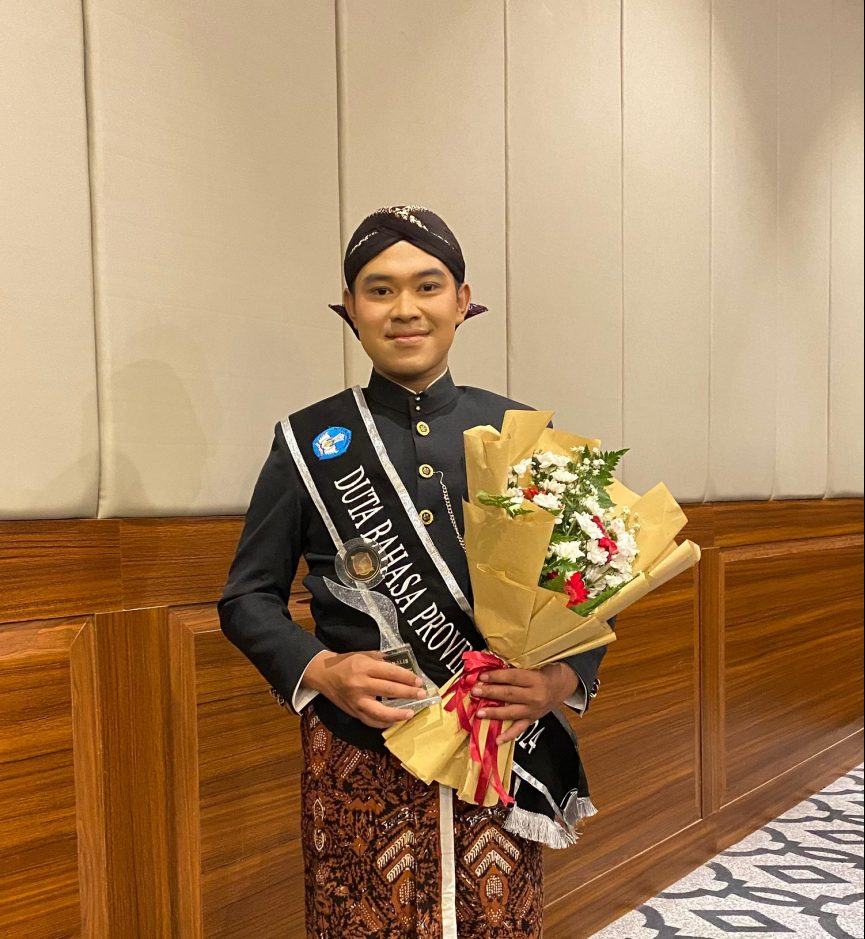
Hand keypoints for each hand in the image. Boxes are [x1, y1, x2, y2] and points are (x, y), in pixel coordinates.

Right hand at [303, 650, 426, 728]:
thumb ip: (382, 661)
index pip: (391, 673)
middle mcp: (361, 684)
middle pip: (389, 690)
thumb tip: (402, 669)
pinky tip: (394, 721)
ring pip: (380, 712)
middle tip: (421, 694)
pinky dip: (384, 723)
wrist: (324, 675)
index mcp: (365, 667)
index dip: (407, 677)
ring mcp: (357, 701)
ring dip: (397, 714)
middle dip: (408, 693)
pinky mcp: (354, 712)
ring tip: (411, 713)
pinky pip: (371, 721)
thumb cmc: (346, 663)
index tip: (419, 681)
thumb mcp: (364, 655)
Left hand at [472, 663, 578, 744]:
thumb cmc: (545, 673)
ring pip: (511, 712)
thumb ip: (516, 669)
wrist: (562, 686)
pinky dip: (508, 735)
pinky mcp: (532, 719)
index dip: (496, 676)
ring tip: (480, 712)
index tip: (482, 676)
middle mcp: (535, 696)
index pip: (512, 677)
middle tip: (476, 691)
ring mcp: (533, 710)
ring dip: (494, 712)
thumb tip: (492, 668)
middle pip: (509, 694)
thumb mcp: (534, 665)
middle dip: (490, 693)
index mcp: (535, 679)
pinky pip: (519, 729)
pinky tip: (497, 739)